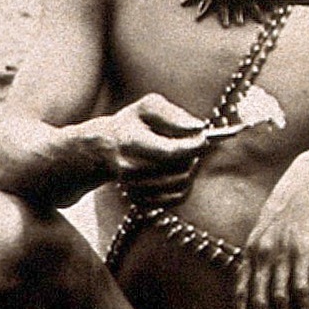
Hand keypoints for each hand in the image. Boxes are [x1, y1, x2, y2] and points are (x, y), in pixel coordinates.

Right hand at [103, 93, 207, 208]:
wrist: (104, 148)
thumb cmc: (132, 123)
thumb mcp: (147, 107)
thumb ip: (173, 114)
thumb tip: (199, 127)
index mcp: (130, 142)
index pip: (171, 152)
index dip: (193, 146)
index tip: (204, 137)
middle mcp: (129, 168)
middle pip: (179, 171)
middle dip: (194, 157)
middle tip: (198, 145)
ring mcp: (134, 188)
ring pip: (181, 186)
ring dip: (190, 170)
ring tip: (187, 157)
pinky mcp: (141, 200)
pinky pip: (176, 199)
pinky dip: (184, 185)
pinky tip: (177, 172)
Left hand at [235, 158, 308, 308]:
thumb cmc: (294, 202)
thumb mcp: (270, 224)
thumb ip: (264, 248)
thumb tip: (263, 271)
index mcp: (251, 248)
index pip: (240, 290)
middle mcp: (261, 252)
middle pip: (257, 301)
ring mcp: (281, 251)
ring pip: (277, 299)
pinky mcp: (303, 250)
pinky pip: (299, 287)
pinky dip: (302, 308)